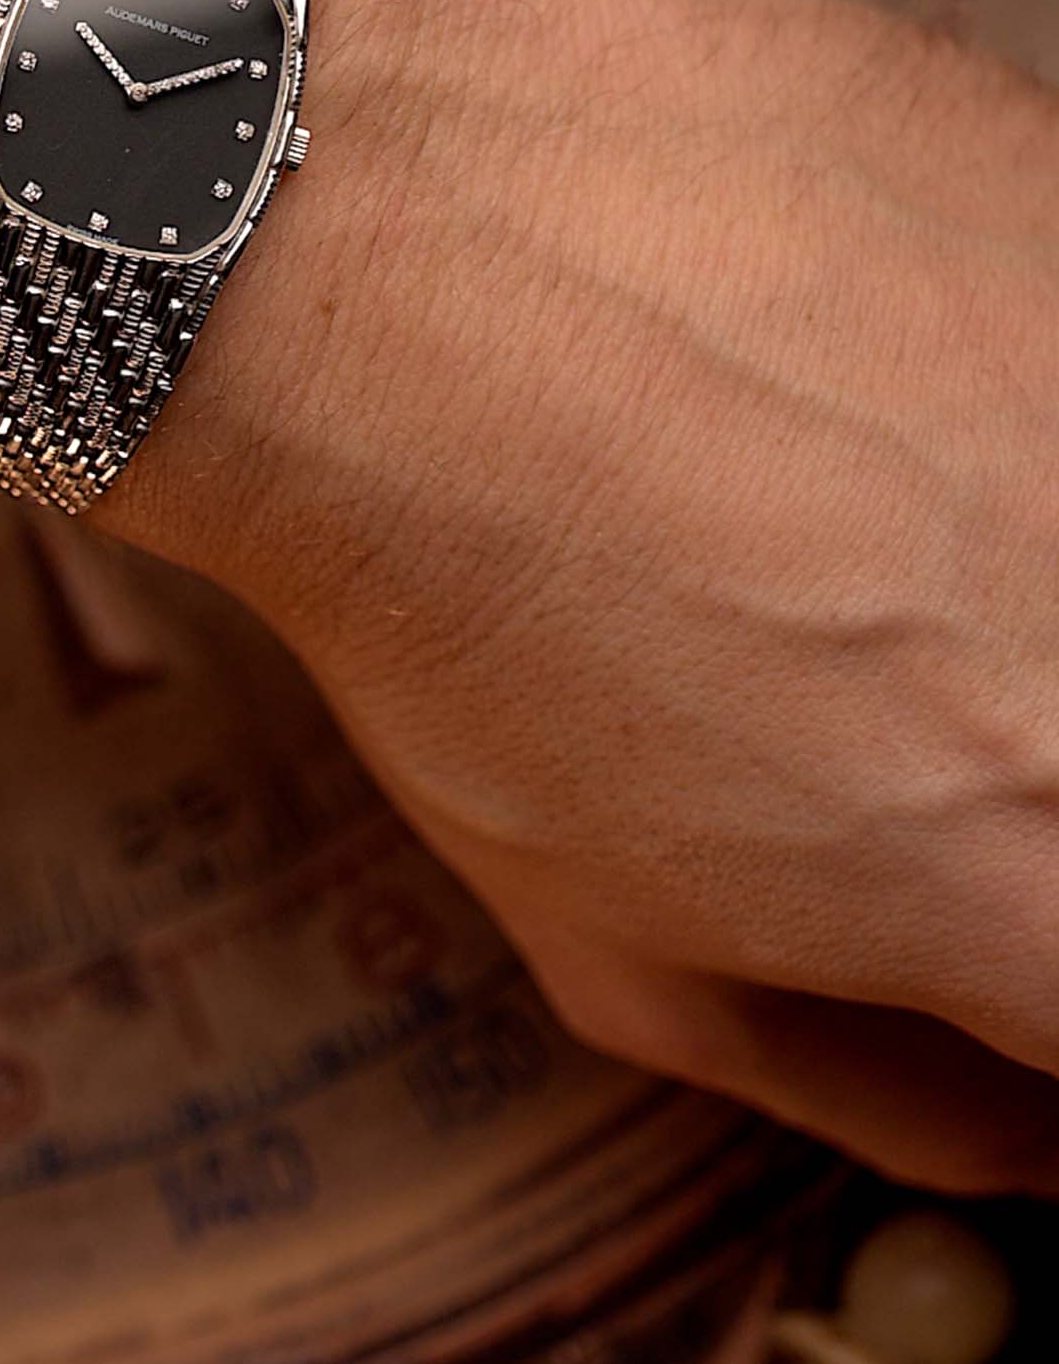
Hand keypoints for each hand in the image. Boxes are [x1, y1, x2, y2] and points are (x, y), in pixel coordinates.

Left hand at [0, 0, 1058, 1192]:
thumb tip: (1020, 1129)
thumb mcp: (620, 936)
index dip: (1006, 927)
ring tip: (827, 473)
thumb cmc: (463, 590)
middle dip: (993, 721)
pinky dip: (993, 360)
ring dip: (997, 525)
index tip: (934, 848)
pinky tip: (840, 334)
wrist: (373, 234)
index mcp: (1054, 884)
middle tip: (868, 656)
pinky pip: (1058, 332)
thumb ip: (872, 1079)